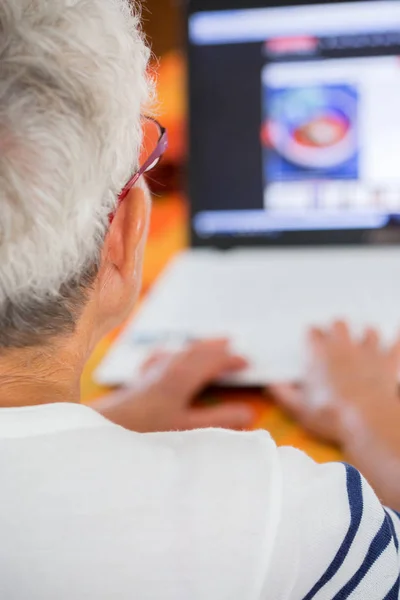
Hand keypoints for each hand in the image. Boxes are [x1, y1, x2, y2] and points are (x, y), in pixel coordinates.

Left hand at [95, 339, 254, 431]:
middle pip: (195, 351)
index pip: (212, 361)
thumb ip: (220, 421)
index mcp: (181, 377)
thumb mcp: (189, 430)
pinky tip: (167, 355)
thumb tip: (250, 414)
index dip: (230, 360)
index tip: (247, 362)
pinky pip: (160, 357)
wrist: (102, 430)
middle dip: (214, 347)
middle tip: (231, 343)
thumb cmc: (145, 431)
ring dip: (195, 347)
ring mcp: (150, 373)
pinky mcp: (138, 381)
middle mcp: (166, 369)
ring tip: (206, 343)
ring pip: (178, 352)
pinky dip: (172, 353)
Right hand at [271, 321, 399, 444]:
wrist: (367, 423)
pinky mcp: (388, 363)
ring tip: (365, 339)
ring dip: (367, 334)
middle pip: (339, 324)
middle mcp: (343, 348)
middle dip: (337, 327)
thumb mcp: (299, 409)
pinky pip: (396, 344)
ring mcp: (368, 353)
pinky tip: (398, 335)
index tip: (311, 338)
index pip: (313, 334)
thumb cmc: (332, 416)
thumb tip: (271, 385)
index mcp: (320, 355)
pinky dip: (398, 339)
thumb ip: (283, 394)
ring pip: (369, 331)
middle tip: (335, 335)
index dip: (311, 335)